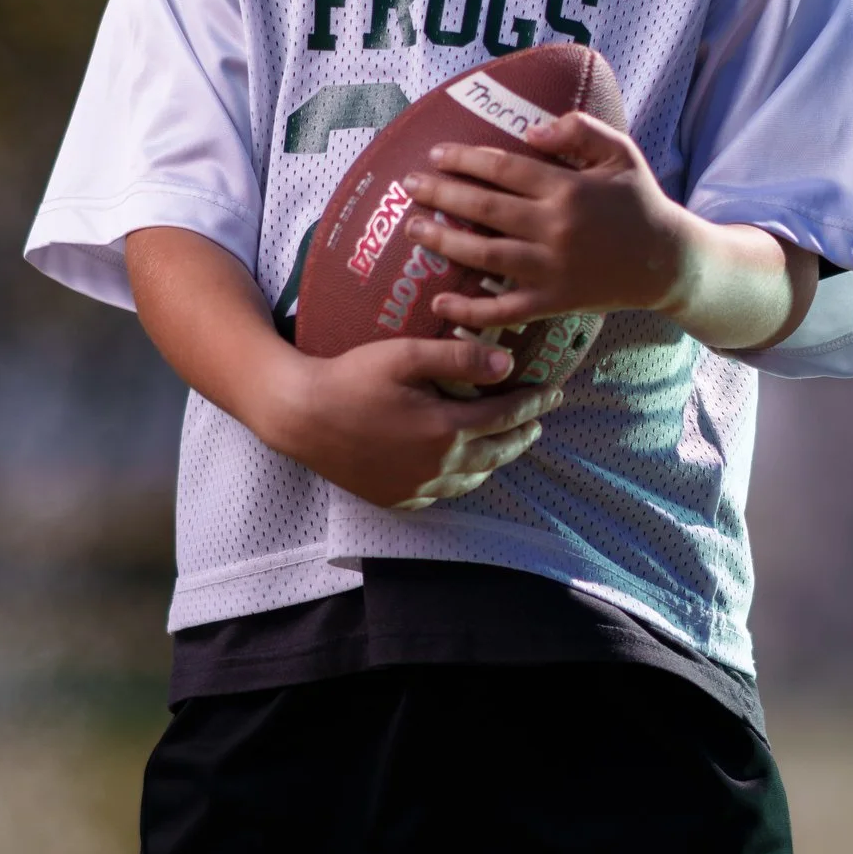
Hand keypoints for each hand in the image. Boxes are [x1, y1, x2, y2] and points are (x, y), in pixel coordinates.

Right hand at [267, 333, 563, 509]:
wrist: (299, 416)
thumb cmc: (350, 378)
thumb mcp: (405, 355)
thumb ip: (459, 357)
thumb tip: (509, 364)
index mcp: (445, 429)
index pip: (505, 416)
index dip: (534, 403)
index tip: (553, 392)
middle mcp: (438, 466)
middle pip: (497, 452)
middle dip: (523, 433)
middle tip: (537, 420)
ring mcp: (417, 488)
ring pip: (473, 477)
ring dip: (495, 458)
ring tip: (506, 442)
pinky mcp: (397, 498)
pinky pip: (442, 493)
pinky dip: (461, 479)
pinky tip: (462, 468)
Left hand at [413, 110, 690, 332]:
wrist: (666, 262)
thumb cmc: (639, 202)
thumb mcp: (620, 152)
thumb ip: (578, 130)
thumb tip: (527, 132)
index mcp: (567, 188)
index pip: (503, 168)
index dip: (464, 159)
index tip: (436, 155)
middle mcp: (555, 228)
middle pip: (484, 209)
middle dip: (441, 195)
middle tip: (409, 187)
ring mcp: (551, 269)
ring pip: (485, 255)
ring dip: (444, 242)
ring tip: (413, 229)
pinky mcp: (553, 302)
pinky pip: (505, 309)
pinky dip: (470, 311)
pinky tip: (439, 305)